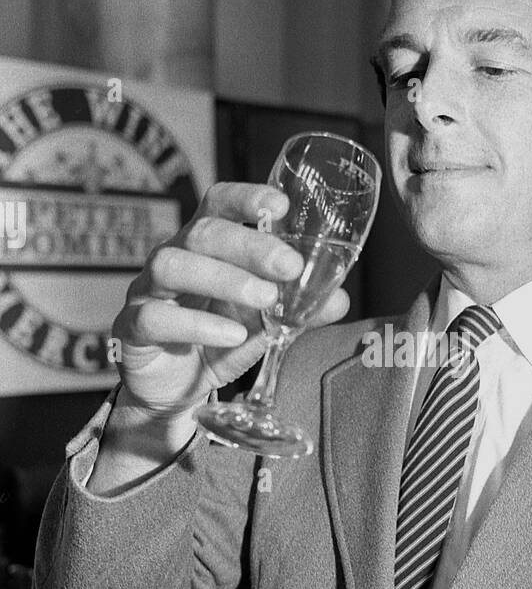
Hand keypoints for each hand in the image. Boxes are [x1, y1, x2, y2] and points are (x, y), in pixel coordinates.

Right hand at [110, 182, 350, 413]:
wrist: (175, 391)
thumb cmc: (217, 340)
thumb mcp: (264, 323)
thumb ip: (299, 310)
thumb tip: (340, 299)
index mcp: (205, 246)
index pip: (218, 203)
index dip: (245, 197)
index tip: (279, 205)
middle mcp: (173, 258)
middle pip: (202, 232)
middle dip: (249, 245)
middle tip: (289, 266)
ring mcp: (147, 292)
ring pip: (173, 266)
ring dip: (224, 278)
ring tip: (265, 299)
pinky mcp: (132, 329)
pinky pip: (157, 317)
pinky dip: (198, 324)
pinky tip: (233, 334)